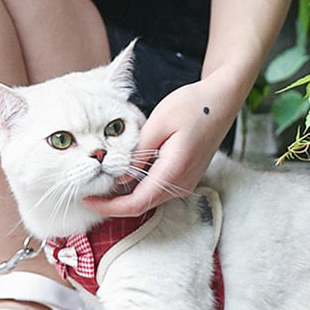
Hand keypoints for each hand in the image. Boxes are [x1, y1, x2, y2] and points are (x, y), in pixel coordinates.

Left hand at [83, 77, 234, 216]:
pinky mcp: (186, 176)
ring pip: (149, 198)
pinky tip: (126, 172)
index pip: (136, 203)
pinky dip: (139, 186)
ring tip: (104, 179)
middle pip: (141, 204)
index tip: (88, 198)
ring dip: (126, 194)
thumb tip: (119, 178)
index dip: (109, 207)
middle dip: (114, 202)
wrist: (221, 102)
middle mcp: (181, 184)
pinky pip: (158, 188)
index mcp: (173, 171)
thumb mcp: (158, 124)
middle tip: (90, 190)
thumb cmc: (192, 106)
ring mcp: (186, 182)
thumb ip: (137, 154)